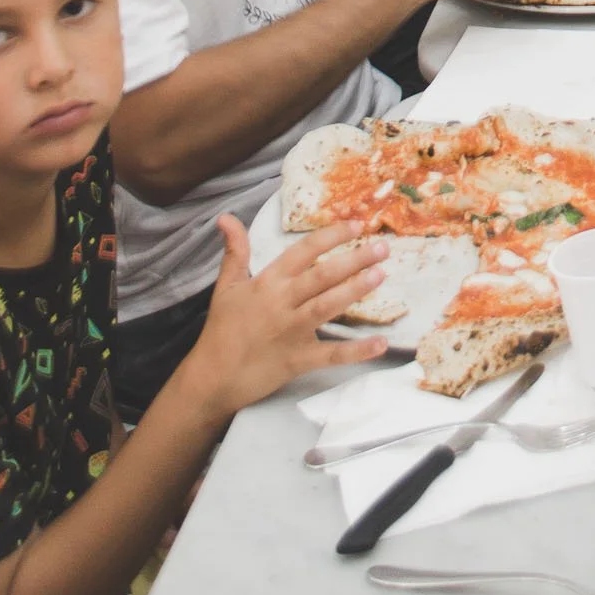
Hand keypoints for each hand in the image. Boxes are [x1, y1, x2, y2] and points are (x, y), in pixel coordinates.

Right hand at [178, 217, 388, 428]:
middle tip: (383, 247)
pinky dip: (356, 351)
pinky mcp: (298, 360)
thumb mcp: (226, 285)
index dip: (330, 236)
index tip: (356, 224)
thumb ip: (235, 250)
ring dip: (356, 290)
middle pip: (322, 276)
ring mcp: (292, 332)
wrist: (211, 377)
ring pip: (328, 306)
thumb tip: (226, 216)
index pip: (303, 251)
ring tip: (381, 275)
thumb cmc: (222, 329)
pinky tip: (380, 344)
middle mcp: (283, 302)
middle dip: (354, 259)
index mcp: (268, 282)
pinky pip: (331, 355)